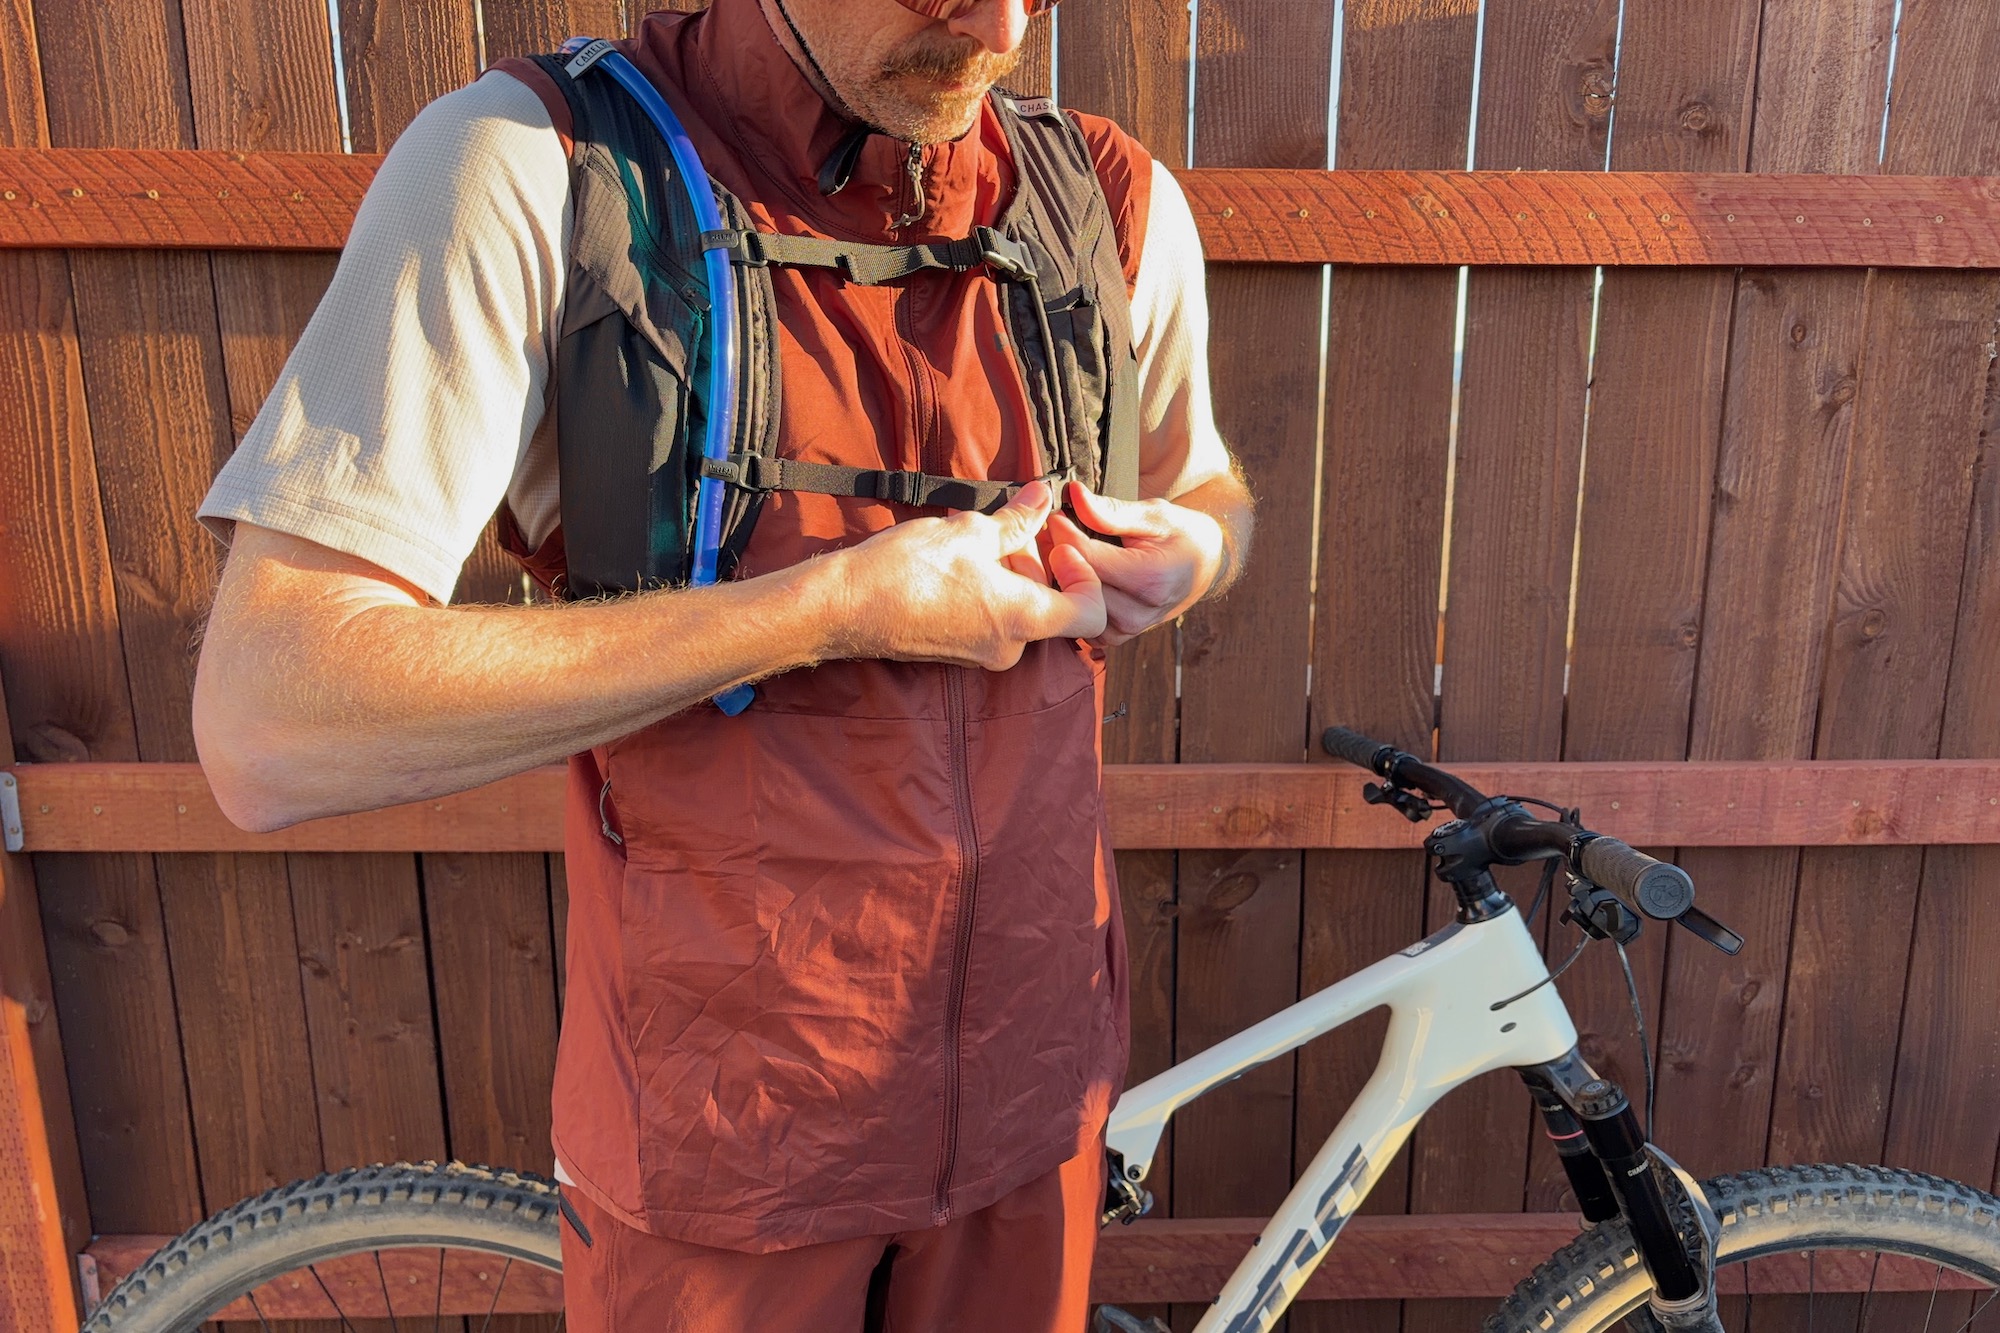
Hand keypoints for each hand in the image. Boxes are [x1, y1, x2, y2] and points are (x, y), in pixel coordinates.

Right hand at [823, 480, 1105, 669]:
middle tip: (1008, 529)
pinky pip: (991, 620)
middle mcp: (1009, 648)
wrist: (844, 608)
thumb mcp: (969, 531)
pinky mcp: (958, 652)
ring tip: (975, 537)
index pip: (1091, 613)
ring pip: (1018, 610)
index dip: (1086, 575)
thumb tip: (1043, 497)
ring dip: (1008, 571)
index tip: (1059, 547)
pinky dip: (987, 588)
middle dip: (1036, 563)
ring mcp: (982, 655)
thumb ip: (1016, 519)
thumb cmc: (905, 570)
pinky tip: (957, 558)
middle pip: (1051, 606)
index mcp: (1023, 619)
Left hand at [1051, 483, 1226, 646]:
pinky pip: (1080, 619)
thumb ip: (1112, 511)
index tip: (1054, 515)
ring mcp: (1126, 629)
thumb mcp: (1154, 514)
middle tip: (1050, 533)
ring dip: (1063, 579)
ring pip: (1075, 604)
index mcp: (1150, 580)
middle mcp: (1138, 612)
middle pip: (1078, 584)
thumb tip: (1075, 495)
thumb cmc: (1182, 536)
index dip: (1065, 534)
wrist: (1204, 566)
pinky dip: (1074, 598)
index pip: (1089, 558)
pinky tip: (1073, 576)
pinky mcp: (1116, 636)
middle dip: (1059, 556)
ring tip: (1062, 553)